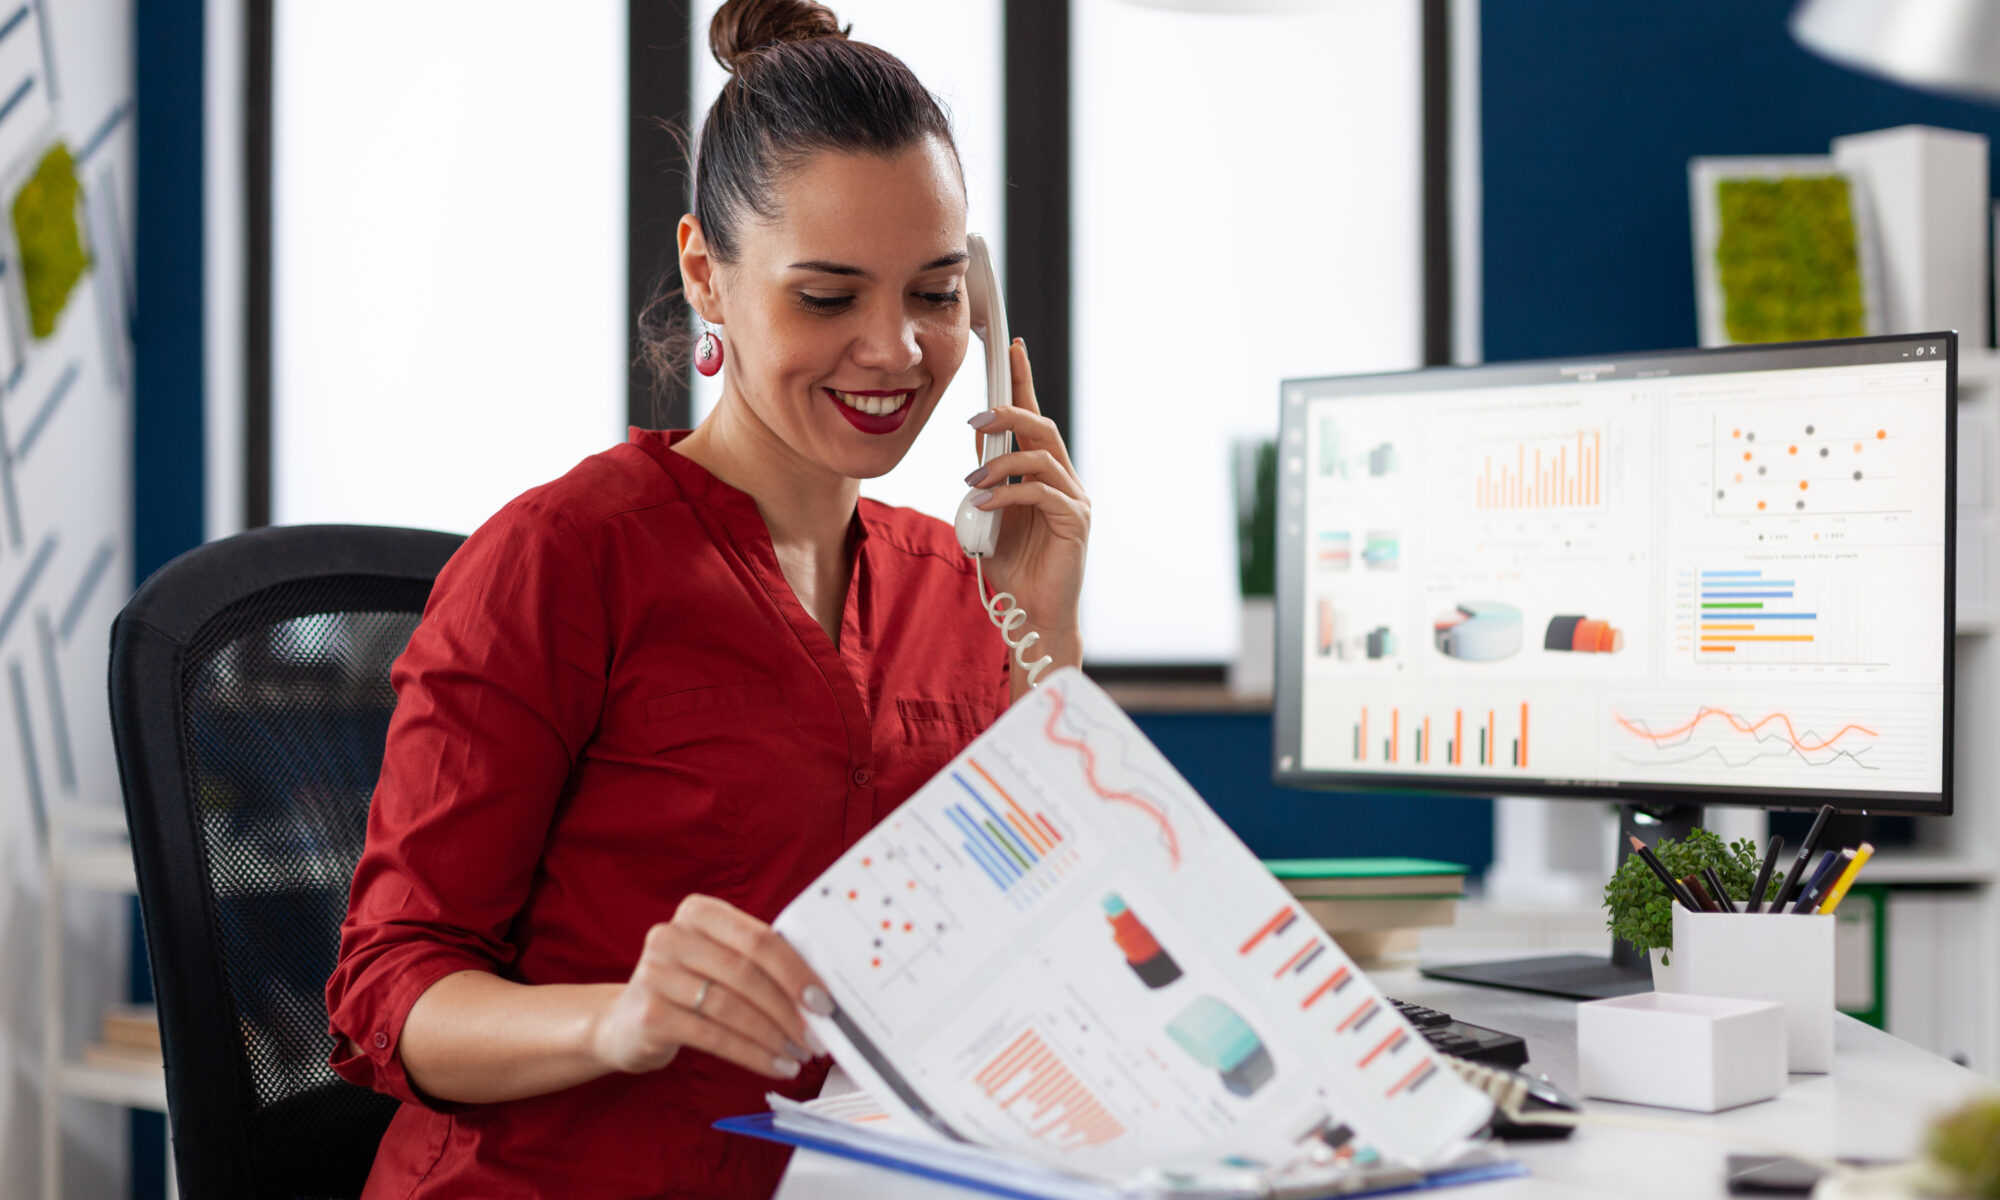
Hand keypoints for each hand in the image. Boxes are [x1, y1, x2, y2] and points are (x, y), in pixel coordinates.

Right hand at [590, 894, 831, 1080]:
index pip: (758, 938)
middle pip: (747, 973)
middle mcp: (671, 936)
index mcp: (697, 912)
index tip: (823, 1000)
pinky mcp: (650, 1014)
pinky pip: (714, 1036)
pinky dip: (752, 1054)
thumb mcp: (717, 961)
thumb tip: (818, 992)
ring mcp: (655, 974)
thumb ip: (758, 963)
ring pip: (732, 1007)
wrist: (625, 1023)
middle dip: (789, 1009)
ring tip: (798, 1054)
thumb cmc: (688, 988)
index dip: (796, 970)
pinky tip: (774, 1065)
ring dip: (773, 1036)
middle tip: (816, 1035)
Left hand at [965, 338, 1089, 665]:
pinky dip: (1008, 494)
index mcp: (1045, 474)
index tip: (1012, 349)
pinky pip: (1041, 494)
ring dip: (1001, 461)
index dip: (1023, 382)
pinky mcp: (1075, 522)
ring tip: (972, 478)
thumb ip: (988, 476)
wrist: (1030, 614)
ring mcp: (1074, 500)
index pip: (1034, 418)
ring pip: (1042, 456)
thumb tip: (978, 437)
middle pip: (1042, 427)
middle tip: (976, 419)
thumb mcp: (989, 513)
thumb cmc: (1012, 567)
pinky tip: (983, 502)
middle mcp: (1065, 481)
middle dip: (1009, 413)